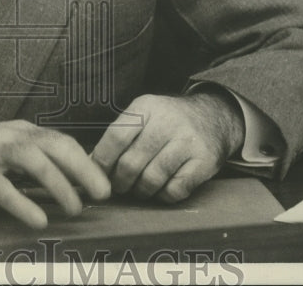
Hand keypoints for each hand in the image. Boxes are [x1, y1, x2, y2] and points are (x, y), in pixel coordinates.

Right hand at [0, 120, 110, 227]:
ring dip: (59, 185)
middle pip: (55, 145)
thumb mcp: (9, 151)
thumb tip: (74, 182)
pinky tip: (38, 221)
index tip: (105, 186)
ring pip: (33, 160)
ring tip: (74, 209)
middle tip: (101, 195)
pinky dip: (23, 204)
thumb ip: (37, 160)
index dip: (87, 163)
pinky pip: (3, 187)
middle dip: (83, 169)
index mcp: (24, 131)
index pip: (63, 142)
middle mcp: (11, 135)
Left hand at [91, 90, 244, 202]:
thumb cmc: (168, 121)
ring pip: (151, 179)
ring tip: (140, 189)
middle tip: (120, 186)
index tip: (97, 174)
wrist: (213, 116)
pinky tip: (162, 188)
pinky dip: (163, 196)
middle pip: (131, 163)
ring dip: (141, 191)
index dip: (102, 161)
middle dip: (120, 182)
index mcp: (146, 106)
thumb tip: (89, 162)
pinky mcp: (204, 161)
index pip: (116, 137)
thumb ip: (119, 136)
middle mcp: (167, 121)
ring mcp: (187, 141)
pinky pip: (175, 190)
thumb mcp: (143, 115)